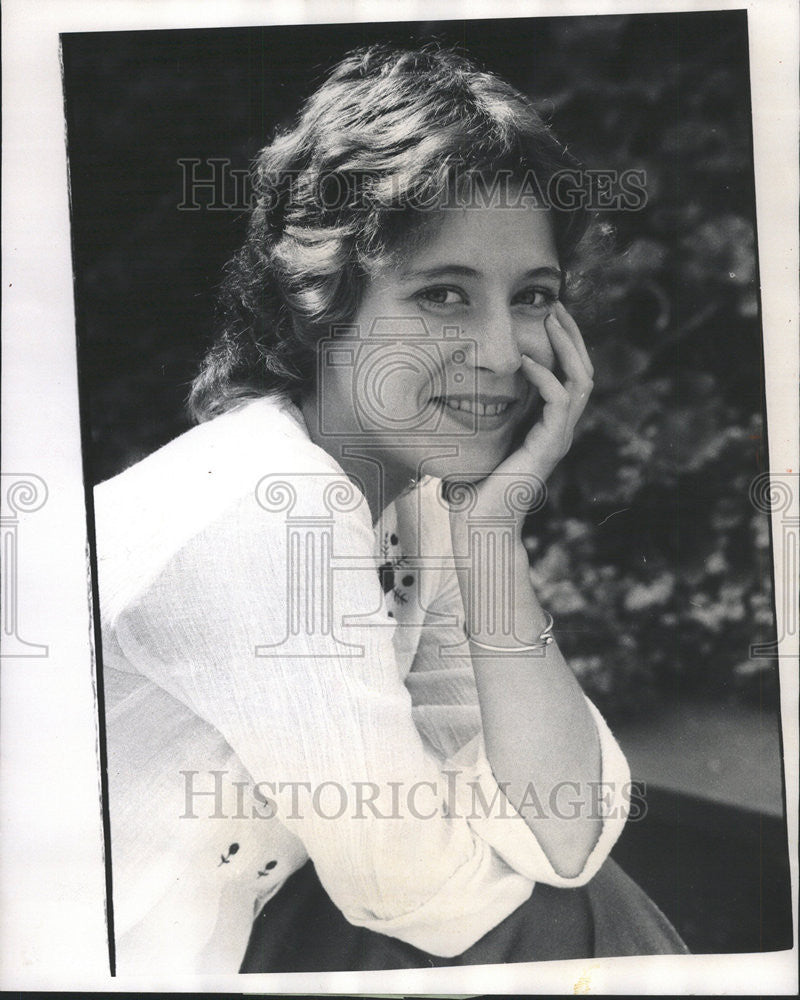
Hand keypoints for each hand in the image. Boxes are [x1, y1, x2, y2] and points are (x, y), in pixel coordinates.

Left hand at [449, 301, 593, 533]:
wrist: (482, 527)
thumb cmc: (473, 492)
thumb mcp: (476, 445)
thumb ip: (475, 422)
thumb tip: (449, 396)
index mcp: (546, 428)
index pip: (568, 376)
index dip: (562, 345)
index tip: (547, 316)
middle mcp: (558, 430)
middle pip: (582, 371)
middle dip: (571, 336)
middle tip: (557, 305)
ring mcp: (558, 438)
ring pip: (580, 381)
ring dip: (567, 347)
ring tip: (552, 319)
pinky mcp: (549, 447)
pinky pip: (559, 402)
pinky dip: (546, 378)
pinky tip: (526, 361)